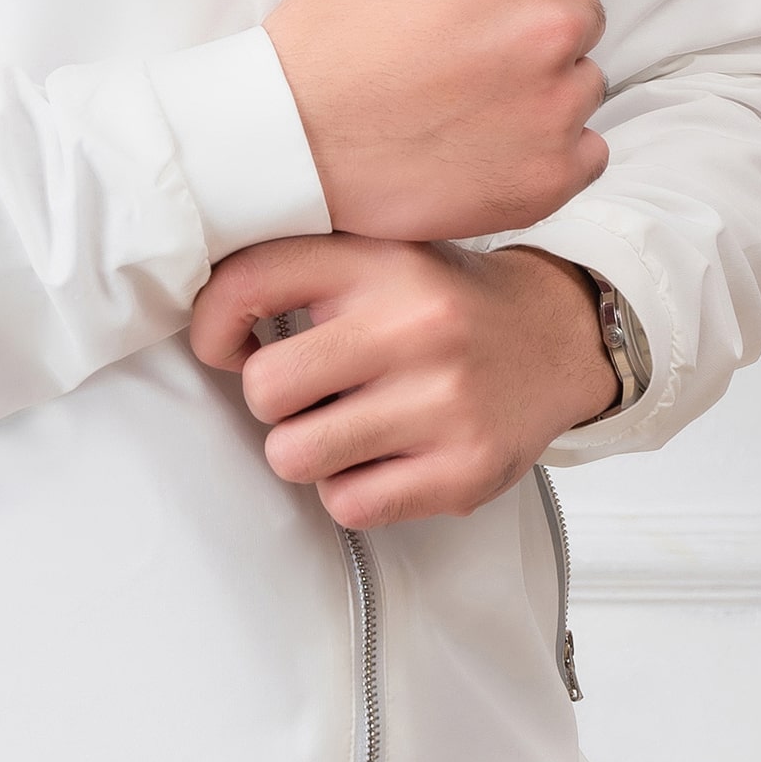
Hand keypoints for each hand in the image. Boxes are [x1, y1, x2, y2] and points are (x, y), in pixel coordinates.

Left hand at [190, 235, 617, 527]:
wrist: (554, 339)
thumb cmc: (443, 305)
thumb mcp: (375, 256)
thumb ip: (293, 271)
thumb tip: (206, 326)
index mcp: (381, 262)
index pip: (247, 283)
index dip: (213, 326)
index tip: (231, 344)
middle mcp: (415, 327)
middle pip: (264, 389)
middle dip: (274, 401)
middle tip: (309, 393)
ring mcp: (444, 403)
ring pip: (295, 456)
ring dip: (308, 450)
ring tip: (347, 426)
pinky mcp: (463, 472)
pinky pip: (349, 505)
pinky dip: (351, 490)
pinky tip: (382, 457)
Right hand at [263, 0, 608, 242]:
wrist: (289, 141)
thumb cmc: (325, 34)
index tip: (479, 5)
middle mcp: (552, 24)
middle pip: (581, 17)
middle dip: (537, 31)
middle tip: (468, 59)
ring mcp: (557, 104)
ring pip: (584, 85)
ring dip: (544, 93)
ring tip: (469, 108)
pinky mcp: (552, 173)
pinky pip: (588, 154)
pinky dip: (550, 154)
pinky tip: (490, 150)